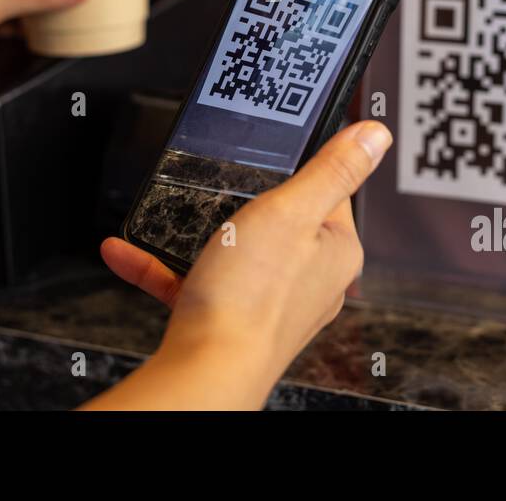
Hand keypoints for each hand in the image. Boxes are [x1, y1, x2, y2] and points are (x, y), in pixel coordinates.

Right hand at [86, 120, 392, 409]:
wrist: (205, 369)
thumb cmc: (252, 297)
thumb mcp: (292, 210)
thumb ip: (332, 169)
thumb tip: (375, 135)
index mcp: (336, 249)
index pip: (328, 189)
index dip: (296, 166)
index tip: (266, 150)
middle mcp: (309, 278)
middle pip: (277, 217)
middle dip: (237, 197)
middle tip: (212, 180)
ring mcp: (267, 300)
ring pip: (230, 249)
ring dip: (191, 228)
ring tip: (164, 210)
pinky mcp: (228, 317)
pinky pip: (194, 279)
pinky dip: (163, 263)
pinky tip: (129, 248)